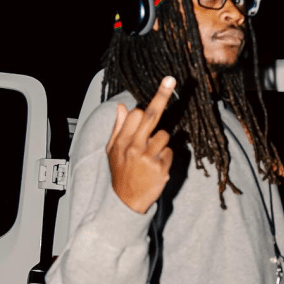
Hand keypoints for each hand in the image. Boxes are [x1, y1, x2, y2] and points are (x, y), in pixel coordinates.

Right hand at [106, 77, 176, 213]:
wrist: (126, 203)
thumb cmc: (121, 174)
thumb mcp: (112, 152)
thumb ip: (118, 129)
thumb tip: (121, 107)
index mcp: (121, 142)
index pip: (137, 114)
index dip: (147, 107)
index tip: (161, 87)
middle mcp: (134, 147)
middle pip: (151, 116)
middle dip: (162, 96)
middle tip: (171, 80)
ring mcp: (148, 158)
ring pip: (164, 135)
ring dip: (161, 143)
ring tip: (151, 156)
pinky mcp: (161, 168)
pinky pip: (170, 152)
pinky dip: (166, 157)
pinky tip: (156, 167)